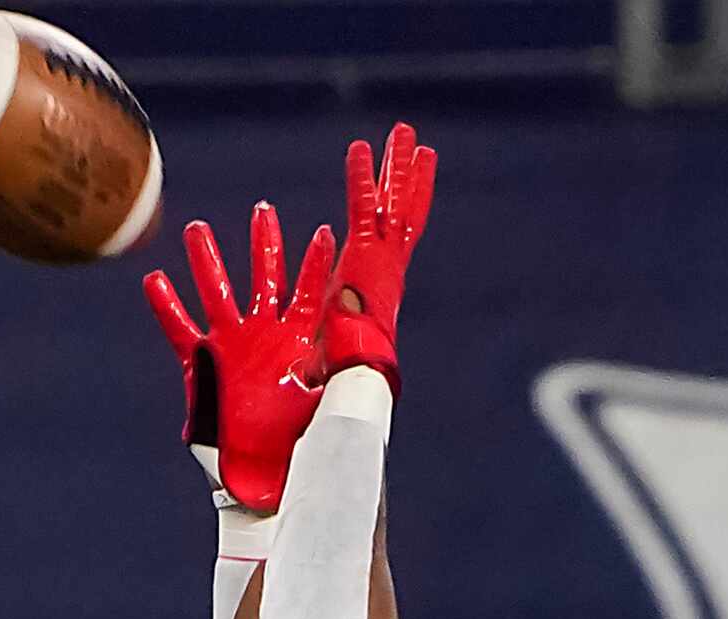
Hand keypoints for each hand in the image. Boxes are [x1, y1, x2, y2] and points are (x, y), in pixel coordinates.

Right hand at [143, 203, 336, 512]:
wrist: (276, 488)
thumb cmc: (313, 452)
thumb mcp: (340, 401)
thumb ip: (349, 357)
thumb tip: (355, 315)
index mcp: (303, 344)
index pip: (312, 293)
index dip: (317, 264)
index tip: (327, 233)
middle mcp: (268, 339)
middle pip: (265, 280)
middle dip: (264, 246)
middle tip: (263, 210)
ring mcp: (234, 351)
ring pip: (218, 293)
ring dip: (208, 262)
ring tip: (199, 229)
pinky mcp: (205, 370)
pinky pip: (181, 331)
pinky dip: (168, 306)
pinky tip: (156, 280)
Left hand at [322, 122, 436, 389]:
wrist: (353, 380)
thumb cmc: (343, 375)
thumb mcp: (336, 347)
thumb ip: (327, 343)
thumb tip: (310, 368)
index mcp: (382, 281)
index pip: (398, 233)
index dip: (405, 204)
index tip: (409, 182)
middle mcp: (388, 267)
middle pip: (403, 210)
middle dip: (408, 176)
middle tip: (416, 143)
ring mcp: (380, 261)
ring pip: (394, 204)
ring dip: (399, 166)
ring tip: (404, 130)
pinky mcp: (363, 258)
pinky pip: (362, 210)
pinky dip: (360, 179)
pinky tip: (359, 147)